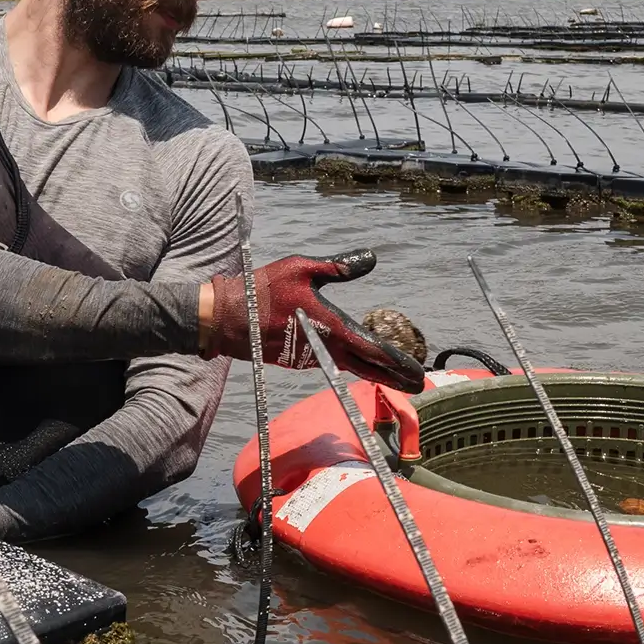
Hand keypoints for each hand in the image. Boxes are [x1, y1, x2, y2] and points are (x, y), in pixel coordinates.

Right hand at [200, 250, 426, 392]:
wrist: (225, 318)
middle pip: (366, 368)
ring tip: (397, 376)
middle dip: (393, 377)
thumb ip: (337, 266)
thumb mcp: (301, 268)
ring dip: (373, 372)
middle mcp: (324, 349)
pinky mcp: (297, 361)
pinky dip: (349, 365)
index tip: (416, 372)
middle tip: (418, 384)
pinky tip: (360, 364)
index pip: (371, 349)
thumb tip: (370, 259)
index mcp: (329, 326)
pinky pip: (330, 362)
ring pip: (348, 367)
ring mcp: (310, 358)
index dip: (396, 362)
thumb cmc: (263, 290)